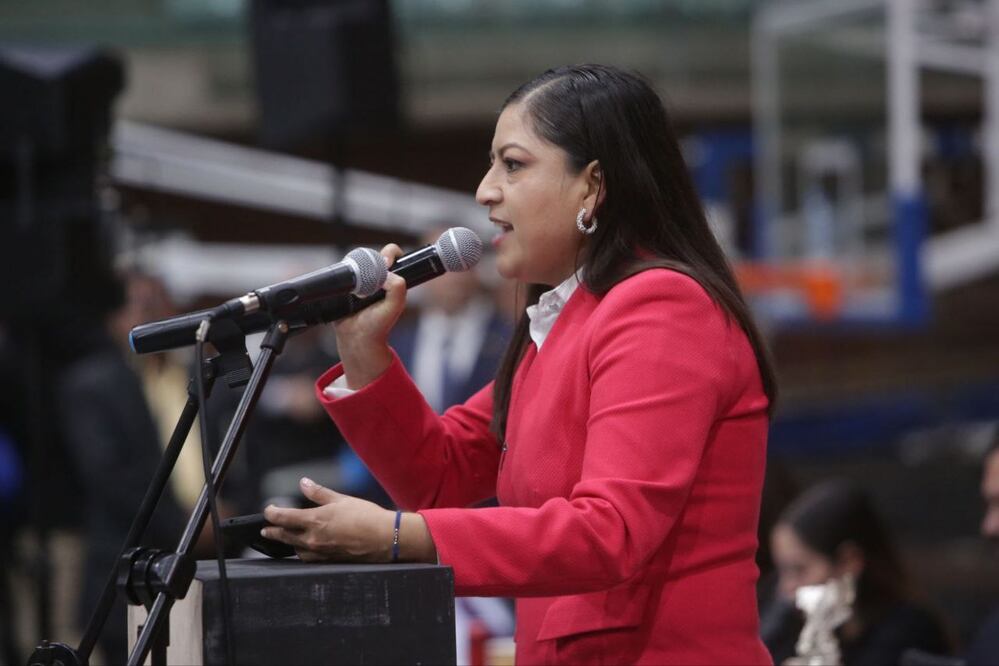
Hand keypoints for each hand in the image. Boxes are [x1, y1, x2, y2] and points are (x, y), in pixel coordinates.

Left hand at [262, 477, 395, 562]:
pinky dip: (303, 552)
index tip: (268, 510)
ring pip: (296, 549)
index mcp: (314, 520)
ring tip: (286, 538)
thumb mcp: (341, 499)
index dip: (272, 514)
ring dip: (289, 543)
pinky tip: (305, 550)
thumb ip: (319, 492)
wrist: (384, 538)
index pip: (283, 518)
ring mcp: (320, 552)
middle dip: (273, 532)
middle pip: (284, 537)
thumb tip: (304, 483)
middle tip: (266, 530)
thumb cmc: (365, 516)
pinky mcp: (329, 561)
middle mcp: (312, 539)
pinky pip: (309, 558)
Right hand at [333, 244, 407, 388]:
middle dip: (371, 260)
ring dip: (355, 267)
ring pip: (355, 261)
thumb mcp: (396, 306)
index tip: (386, 265)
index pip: (391, 254)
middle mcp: (375, 277)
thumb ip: (397, 287)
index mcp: (390, 279)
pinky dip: (342, 273)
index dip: (389, 254)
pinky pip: (341, 271)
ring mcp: (358, 280)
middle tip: (370, 276)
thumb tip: (385, 271)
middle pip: (372, 254)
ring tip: (358, 287)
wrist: (357, 338)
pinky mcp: (342, 284)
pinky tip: (346, 286)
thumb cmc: (378, 325)